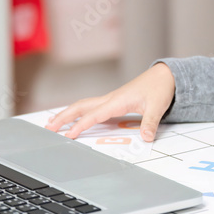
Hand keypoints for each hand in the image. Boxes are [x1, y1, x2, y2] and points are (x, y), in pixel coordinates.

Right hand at [45, 62, 175, 141]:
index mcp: (118, 100)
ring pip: (84, 105)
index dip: (81, 125)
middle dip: (64, 116)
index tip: (68, 135)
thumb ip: (150, 122)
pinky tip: (74, 118)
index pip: (95, 115)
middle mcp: (111, 98)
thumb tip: (146, 138)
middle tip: (48, 128)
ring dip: (68, 113)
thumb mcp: (157, 106)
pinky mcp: (113, 101)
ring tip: (52, 123)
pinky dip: (79, 112)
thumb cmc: (159, 88)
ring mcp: (111, 99)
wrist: (164, 75)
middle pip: (81, 107)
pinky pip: (91, 107)